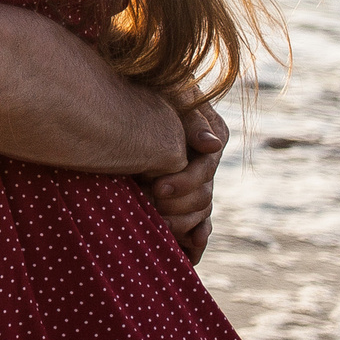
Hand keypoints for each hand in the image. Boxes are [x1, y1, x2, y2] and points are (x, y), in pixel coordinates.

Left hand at [140, 88, 225, 265]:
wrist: (127, 88)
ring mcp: (197, 178)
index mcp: (212, 134)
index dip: (183, 181)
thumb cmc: (149, 84)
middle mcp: (208, 159)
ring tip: (155, 227)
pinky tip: (187, 255)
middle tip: (148, 208)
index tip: (155, 188)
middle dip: (177, 205)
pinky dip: (195, 240)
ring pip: (201, 213)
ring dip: (180, 224)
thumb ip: (191, 117)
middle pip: (203, 196)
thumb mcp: (170, 92)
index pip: (205, 169)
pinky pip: (200, 224)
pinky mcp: (184, 193)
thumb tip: (213, 145)